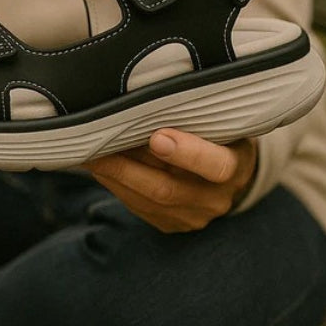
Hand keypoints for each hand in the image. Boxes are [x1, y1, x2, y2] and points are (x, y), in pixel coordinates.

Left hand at [84, 128, 257, 232]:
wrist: (230, 177)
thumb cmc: (218, 136)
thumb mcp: (220, 122)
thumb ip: (195, 117)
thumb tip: (149, 100)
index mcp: (235, 166)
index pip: (216, 166)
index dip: (187, 153)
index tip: (157, 137)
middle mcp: (216, 198)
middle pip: (167, 189)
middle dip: (128, 167)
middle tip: (99, 145)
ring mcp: (193, 217)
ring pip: (147, 200)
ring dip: (115, 176)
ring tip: (90, 153)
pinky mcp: (171, 225)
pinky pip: (138, 207)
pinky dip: (116, 185)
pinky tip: (100, 167)